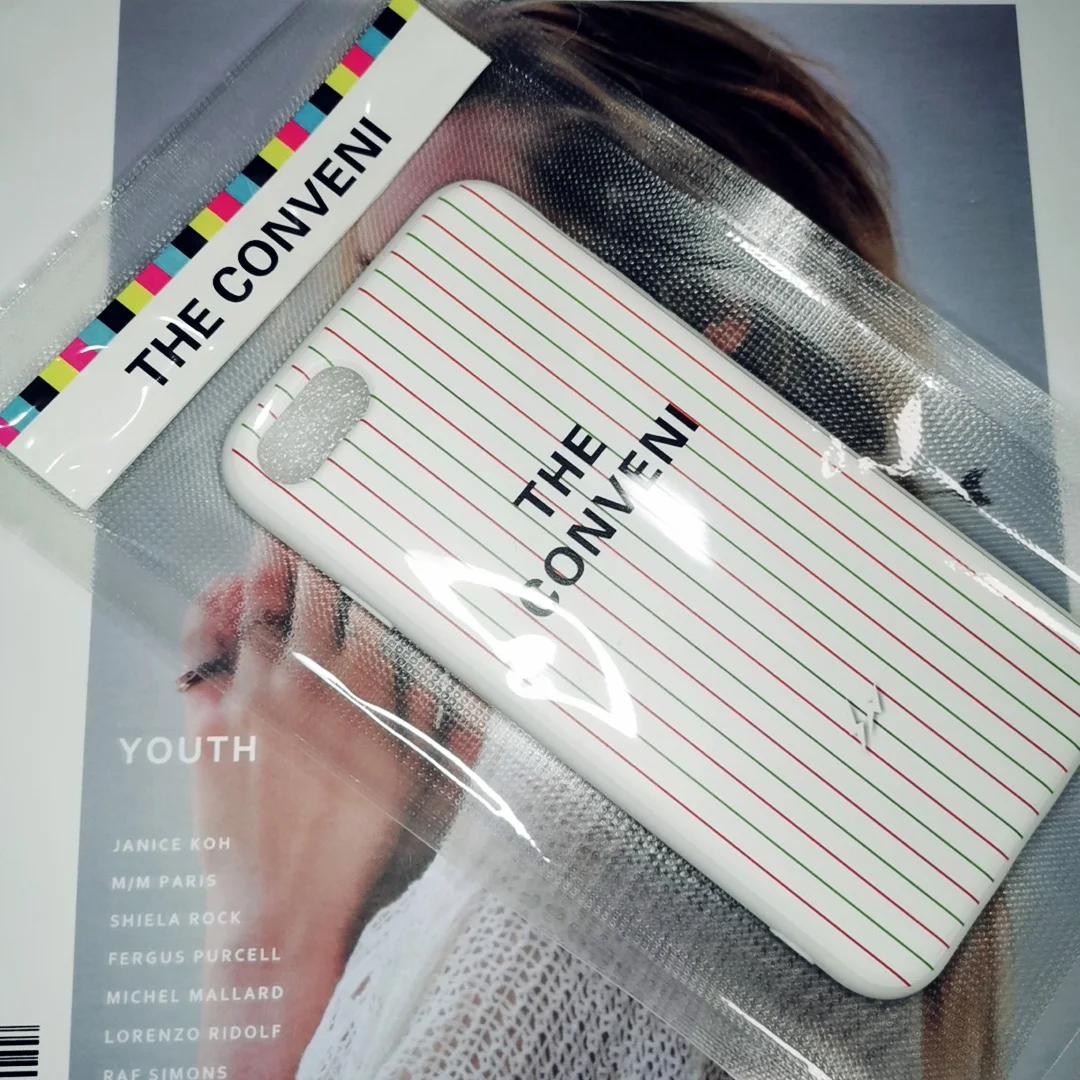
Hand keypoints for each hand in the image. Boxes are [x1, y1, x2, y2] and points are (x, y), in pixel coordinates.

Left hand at [179, 540, 442, 1078]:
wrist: (284, 918)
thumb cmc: (364, 861)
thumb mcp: (437, 795)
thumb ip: (464, 725)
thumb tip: (479, 670)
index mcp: (369, 688)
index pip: (375, 594)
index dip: (376, 553)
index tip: (380, 525)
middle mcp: (310, 678)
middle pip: (315, 581)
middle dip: (321, 534)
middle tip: (323, 499)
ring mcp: (253, 695)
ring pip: (261, 601)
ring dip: (271, 556)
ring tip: (279, 521)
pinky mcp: (209, 722)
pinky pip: (201, 649)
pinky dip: (208, 611)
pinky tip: (221, 591)